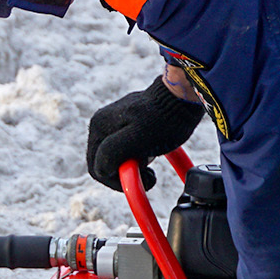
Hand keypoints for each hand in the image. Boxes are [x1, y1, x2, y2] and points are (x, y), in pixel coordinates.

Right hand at [85, 74, 205, 189]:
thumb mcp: (137, 138)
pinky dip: (139, 157)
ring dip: (133, 165)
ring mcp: (113, 123)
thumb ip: (112, 152)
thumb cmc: (163, 118)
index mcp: (98, 127)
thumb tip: (100, 169)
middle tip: (149, 171)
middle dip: (126, 173)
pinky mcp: (126, 124)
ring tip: (151, 157)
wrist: (182, 96)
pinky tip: (153, 153)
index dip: (119, 182)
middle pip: (105, 164)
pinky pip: (126, 150)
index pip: (97, 169)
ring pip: (116, 159)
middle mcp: (101, 124)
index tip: (143, 179)